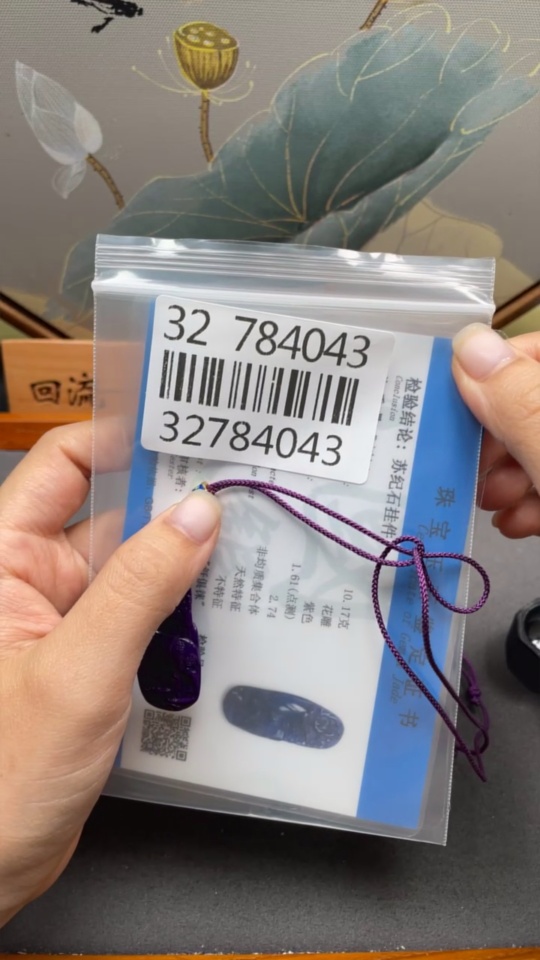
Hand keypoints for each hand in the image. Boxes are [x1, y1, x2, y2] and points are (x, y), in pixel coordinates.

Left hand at [0, 421, 220, 924]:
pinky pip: (146, 618)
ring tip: (254, 552)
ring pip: (137, 569)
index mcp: (4, 559)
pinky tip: (231, 617)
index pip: (64, 465)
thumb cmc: (2, 777)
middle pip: (114, 514)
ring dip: (187, 567)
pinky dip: (184, 615)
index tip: (191, 435)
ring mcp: (66, 622)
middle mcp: (34, 579)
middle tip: (246, 495)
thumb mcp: (76, 671)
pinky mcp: (93, 661)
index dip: (122, 440)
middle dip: (175, 508)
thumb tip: (198, 514)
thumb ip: (138, 587)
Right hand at [452, 326, 539, 537]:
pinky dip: (531, 500)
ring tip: (493, 502)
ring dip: (507, 474)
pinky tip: (517, 522)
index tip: (458, 406)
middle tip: (469, 464)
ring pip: (538, 445)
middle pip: (529, 402)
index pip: (534, 349)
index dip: (492, 370)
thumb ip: (518, 400)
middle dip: (494, 435)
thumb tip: (468, 344)